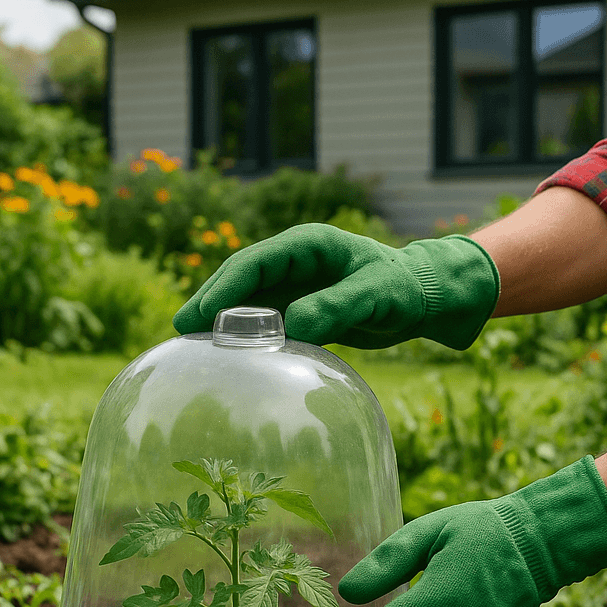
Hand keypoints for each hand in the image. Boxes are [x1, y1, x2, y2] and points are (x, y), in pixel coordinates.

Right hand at [172, 223, 498, 349]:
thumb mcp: (376, 296)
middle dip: (211, 303)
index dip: (221, 288)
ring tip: (194, 347)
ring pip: (249, 303)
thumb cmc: (406, 288)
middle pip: (241, 280)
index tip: (197, 314)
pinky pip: (267, 324)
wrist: (426, 298)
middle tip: (180, 331)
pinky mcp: (303, 309)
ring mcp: (297, 287)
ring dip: (224, 322)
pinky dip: (248, 338)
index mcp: (307, 246)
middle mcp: (296, 263)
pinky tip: (231, 360)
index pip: (253, 264)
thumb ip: (337, 307)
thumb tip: (293, 325)